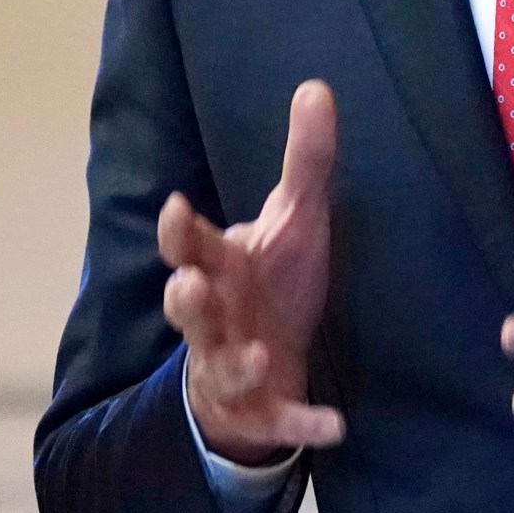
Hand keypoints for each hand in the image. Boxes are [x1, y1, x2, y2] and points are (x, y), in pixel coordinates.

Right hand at [158, 79, 346, 463]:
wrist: (269, 364)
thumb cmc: (272, 284)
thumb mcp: (294, 220)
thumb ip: (304, 161)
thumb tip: (316, 85)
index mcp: (220, 267)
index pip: (188, 245)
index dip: (180, 230)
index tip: (177, 207)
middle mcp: (216, 318)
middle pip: (188, 309)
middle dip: (187, 299)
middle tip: (191, 287)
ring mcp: (233, 367)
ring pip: (221, 367)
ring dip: (236, 363)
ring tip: (259, 358)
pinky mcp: (263, 412)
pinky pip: (280, 421)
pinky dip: (303, 425)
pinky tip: (335, 427)